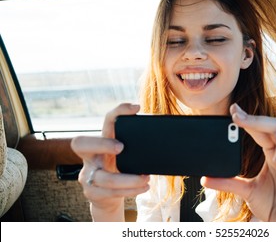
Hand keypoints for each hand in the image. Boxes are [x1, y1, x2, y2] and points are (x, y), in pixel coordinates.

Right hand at [71, 103, 149, 220]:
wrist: (107, 197)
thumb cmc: (120, 168)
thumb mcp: (126, 155)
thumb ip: (136, 144)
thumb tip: (163, 133)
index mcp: (102, 141)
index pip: (106, 120)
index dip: (118, 111)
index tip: (136, 108)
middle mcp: (90, 156)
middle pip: (81, 143)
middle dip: (102, 143)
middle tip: (122, 147)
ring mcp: (87, 175)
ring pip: (105, 178)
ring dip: (128, 179)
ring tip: (146, 178)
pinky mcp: (92, 192)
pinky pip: (111, 193)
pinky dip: (131, 191)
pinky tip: (144, 187)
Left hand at [202, 103, 275, 220]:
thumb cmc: (270, 204)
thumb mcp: (246, 190)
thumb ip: (228, 182)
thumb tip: (205, 178)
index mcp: (273, 153)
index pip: (263, 129)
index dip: (250, 118)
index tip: (233, 110)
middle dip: (259, 120)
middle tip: (239, 119)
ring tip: (274, 159)